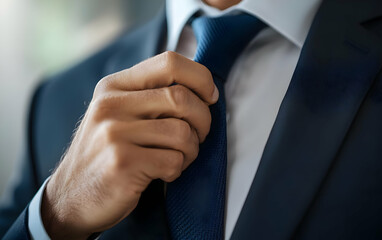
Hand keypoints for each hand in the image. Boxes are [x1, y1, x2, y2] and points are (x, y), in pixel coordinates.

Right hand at [41, 51, 218, 239]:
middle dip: (204, 120)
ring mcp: (114, 133)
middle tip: (199, 135)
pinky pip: (174, 160)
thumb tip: (204, 90)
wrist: (71, 197)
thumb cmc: (106, 154)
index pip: (170, 63)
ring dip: (191, 150)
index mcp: (114, 86)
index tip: (210, 97)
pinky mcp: (122, 163)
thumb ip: (150, 97)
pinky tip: (163, 173)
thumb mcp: (118, 115)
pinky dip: (178, 170)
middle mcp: (111, 105)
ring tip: (177, 157)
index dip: (201, 78)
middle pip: (182, 98)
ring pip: (182, 132)